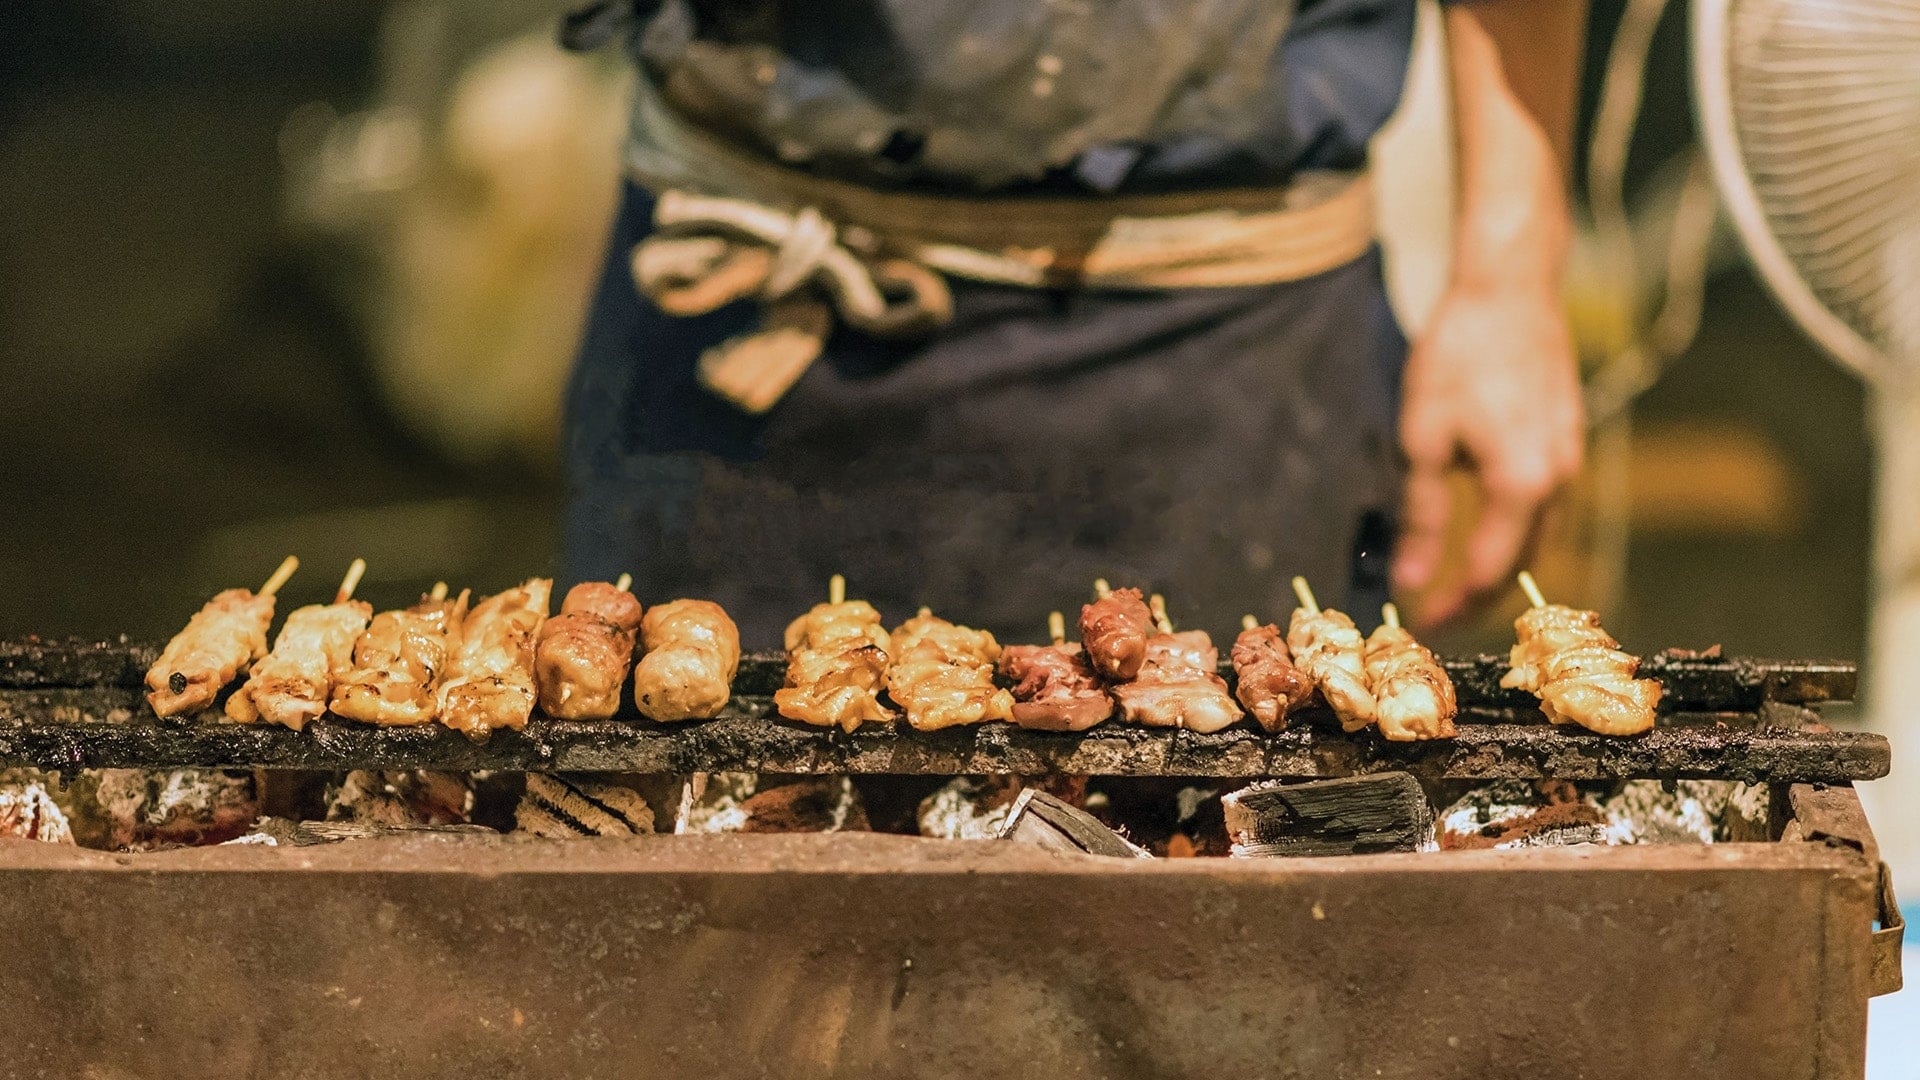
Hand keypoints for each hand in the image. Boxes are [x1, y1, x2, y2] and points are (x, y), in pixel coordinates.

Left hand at [1393, 283, 1583, 623]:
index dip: (1454, 604)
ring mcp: (1571, 458)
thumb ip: (1423, 515)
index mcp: (1523, 486)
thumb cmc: (1459, 355)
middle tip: (1438, 611)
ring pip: (1540, 535)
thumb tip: (1410, 577)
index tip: (1422, 622)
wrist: (1510, 288)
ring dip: (1502, 564)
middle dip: (1480, 594)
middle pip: (1522, 562)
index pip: (1489, 572)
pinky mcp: (1570, 438)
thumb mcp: (1423, 438)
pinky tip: (1488, 529)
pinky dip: (1518, 530)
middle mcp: (1560, 481)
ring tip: (1457, 581)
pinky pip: (1548, 504)